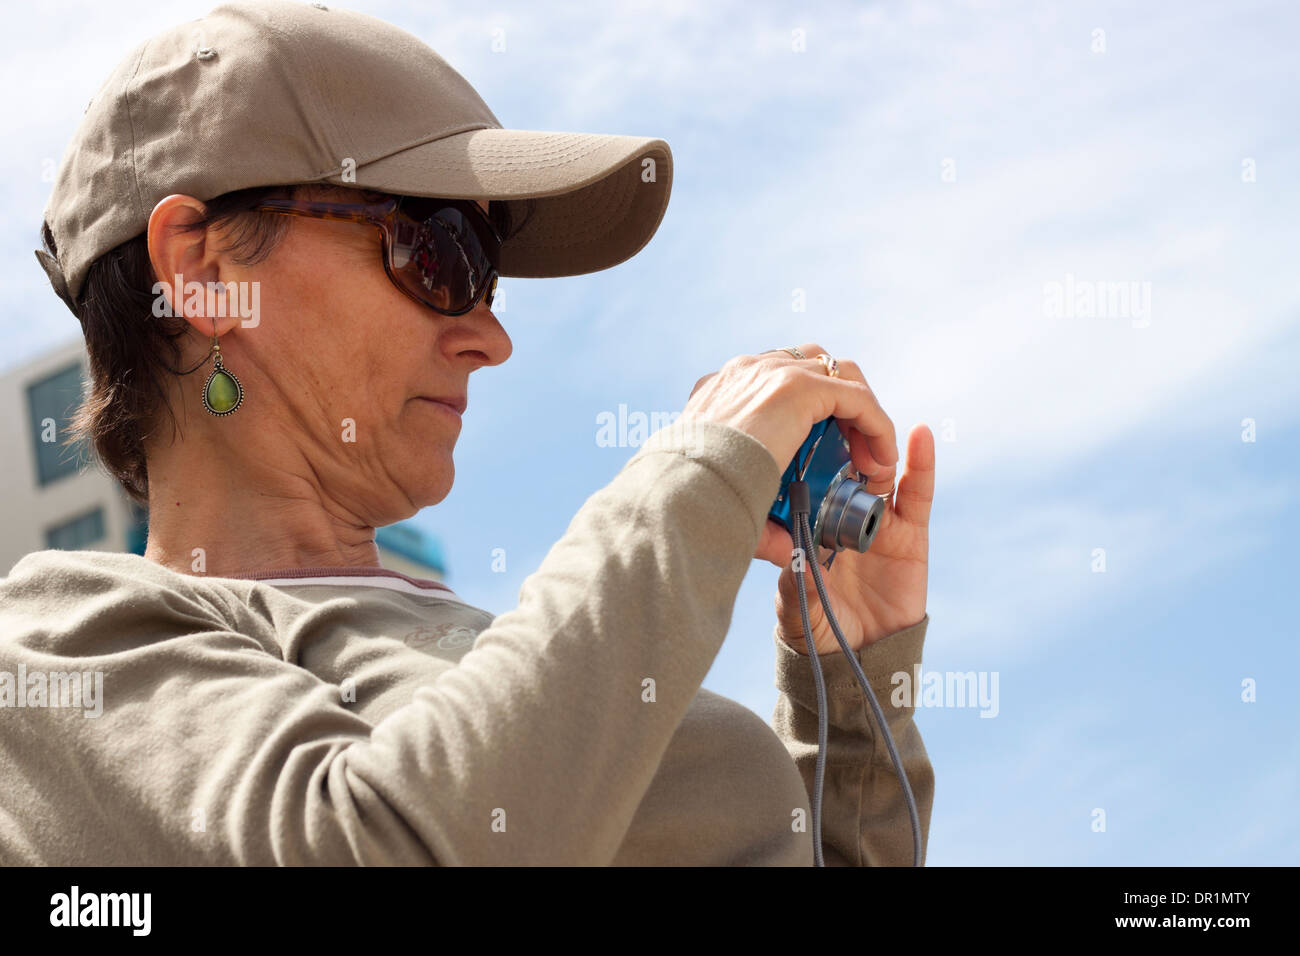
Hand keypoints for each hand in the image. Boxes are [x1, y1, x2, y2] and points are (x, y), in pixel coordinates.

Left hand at [755, 373, 934, 655]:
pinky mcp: (911, 533)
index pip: (805, 466)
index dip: (803, 438)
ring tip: (866, 423)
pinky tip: (921, 435)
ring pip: (878, 465)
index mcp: (807, 518)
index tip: (793, 412)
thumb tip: (786, 549)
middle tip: (826, 407)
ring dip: (874, 441)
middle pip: (842, 454)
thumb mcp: (791, 601)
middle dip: (837, 427)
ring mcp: (876, 518)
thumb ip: (792, 576)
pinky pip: (917, 494)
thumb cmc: (814, 630)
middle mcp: (842, 510)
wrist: (855, 665)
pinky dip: (922, 463)